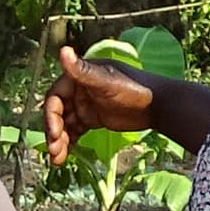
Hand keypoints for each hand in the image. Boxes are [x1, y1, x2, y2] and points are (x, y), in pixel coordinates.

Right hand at [42, 46, 153, 167]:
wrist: (158, 105)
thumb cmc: (134, 88)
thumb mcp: (106, 81)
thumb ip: (83, 70)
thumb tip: (63, 50)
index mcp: (79, 77)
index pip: (55, 98)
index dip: (51, 116)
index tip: (55, 134)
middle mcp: (78, 90)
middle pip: (58, 114)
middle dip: (54, 133)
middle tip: (54, 151)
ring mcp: (84, 105)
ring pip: (64, 125)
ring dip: (59, 142)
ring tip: (58, 160)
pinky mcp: (92, 119)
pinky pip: (75, 131)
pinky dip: (69, 143)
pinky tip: (65, 157)